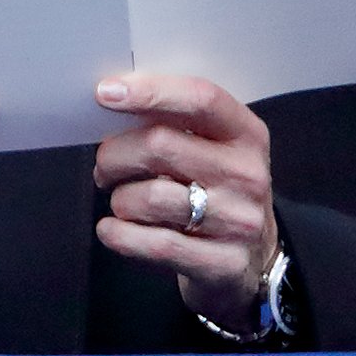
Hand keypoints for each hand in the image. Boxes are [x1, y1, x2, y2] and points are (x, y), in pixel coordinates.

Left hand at [92, 74, 280, 334]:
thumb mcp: (210, 149)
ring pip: (147, 197)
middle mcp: (248, 175)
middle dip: (113, 156)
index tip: (105, 93)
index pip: (201, 99)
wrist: (251, 260)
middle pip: (158, 145)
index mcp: (246, 135)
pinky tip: (113, 229)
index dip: (149, 92)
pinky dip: (117, 234)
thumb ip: (172, 123)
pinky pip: (150, 243)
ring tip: (124, 202)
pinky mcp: (223, 263)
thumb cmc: (213, 191)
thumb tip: (111, 99)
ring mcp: (239, 221)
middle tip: (105, 168)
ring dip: (119, 199)